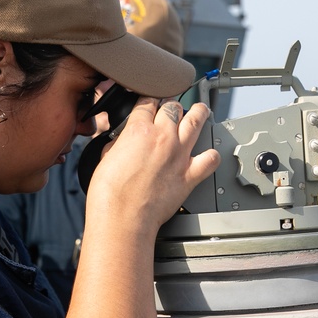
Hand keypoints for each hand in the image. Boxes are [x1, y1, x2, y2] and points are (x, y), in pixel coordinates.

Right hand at [86, 97, 218, 237]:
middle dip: (171, 106)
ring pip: (196, 122)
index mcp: (139, 131)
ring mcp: (179, 155)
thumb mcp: (105, 157)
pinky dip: (211, 155)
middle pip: (173, 107)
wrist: (123, 218)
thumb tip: (123, 142)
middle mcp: (162, 138)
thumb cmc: (110, 194)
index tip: (150, 103)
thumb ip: (119, 143)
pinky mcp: (190, 175)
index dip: (148, 100)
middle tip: (171, 108)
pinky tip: (209, 154)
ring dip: (199, 113)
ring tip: (200, 110)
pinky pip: (210, 159)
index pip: (147, 102)